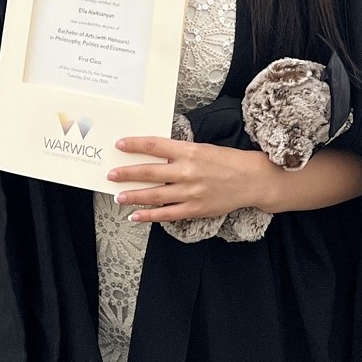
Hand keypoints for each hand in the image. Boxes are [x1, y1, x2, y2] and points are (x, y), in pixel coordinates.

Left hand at [107, 136, 272, 222]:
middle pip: (149, 172)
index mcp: (188, 151)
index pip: (155, 145)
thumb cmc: (226, 160)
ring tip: (118, 196)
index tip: (120, 144)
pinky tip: (135, 216)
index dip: (135, 145)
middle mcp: (187, 171)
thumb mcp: (201, 148)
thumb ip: (178, 152)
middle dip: (127, 173)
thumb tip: (154, 154)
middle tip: (111, 174)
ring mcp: (190, 192)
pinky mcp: (194, 209)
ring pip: (154, 195)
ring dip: (133, 196)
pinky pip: (166, 214)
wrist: (251, 179)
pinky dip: (149, 216)